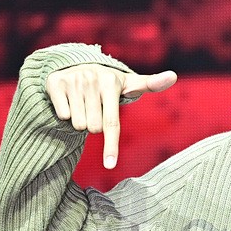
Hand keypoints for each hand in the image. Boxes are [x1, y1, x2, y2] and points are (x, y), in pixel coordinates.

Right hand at [46, 63, 176, 167]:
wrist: (75, 64)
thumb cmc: (108, 83)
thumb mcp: (129, 83)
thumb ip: (151, 83)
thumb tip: (174, 76)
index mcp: (112, 82)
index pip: (112, 123)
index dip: (111, 146)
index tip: (110, 165)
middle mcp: (92, 79)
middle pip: (94, 128)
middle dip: (94, 125)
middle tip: (94, 109)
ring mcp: (73, 80)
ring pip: (78, 124)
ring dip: (80, 120)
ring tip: (82, 104)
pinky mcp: (56, 82)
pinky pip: (63, 115)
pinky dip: (65, 114)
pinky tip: (69, 101)